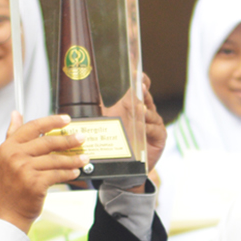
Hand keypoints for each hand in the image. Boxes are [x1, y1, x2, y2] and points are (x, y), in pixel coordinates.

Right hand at [0, 112, 86, 232]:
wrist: (7, 214)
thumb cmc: (8, 186)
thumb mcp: (5, 158)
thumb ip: (12, 135)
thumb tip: (16, 113)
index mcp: (8, 147)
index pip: (32, 126)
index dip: (51, 121)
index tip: (66, 119)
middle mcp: (14, 156)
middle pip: (47, 141)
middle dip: (68, 139)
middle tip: (81, 138)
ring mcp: (24, 169)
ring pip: (55, 159)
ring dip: (73, 158)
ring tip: (84, 157)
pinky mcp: (35, 183)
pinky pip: (58, 174)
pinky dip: (69, 173)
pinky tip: (76, 172)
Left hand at [97, 72, 163, 189]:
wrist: (125, 169)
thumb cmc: (116, 144)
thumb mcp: (104, 122)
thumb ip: (97, 107)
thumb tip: (81, 92)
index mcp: (133, 105)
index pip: (139, 86)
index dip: (139, 78)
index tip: (136, 71)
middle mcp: (145, 112)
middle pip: (147, 96)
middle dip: (143, 91)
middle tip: (139, 87)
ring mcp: (153, 124)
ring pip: (151, 113)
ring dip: (145, 111)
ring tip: (140, 111)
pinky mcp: (159, 137)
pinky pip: (155, 129)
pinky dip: (149, 128)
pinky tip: (143, 128)